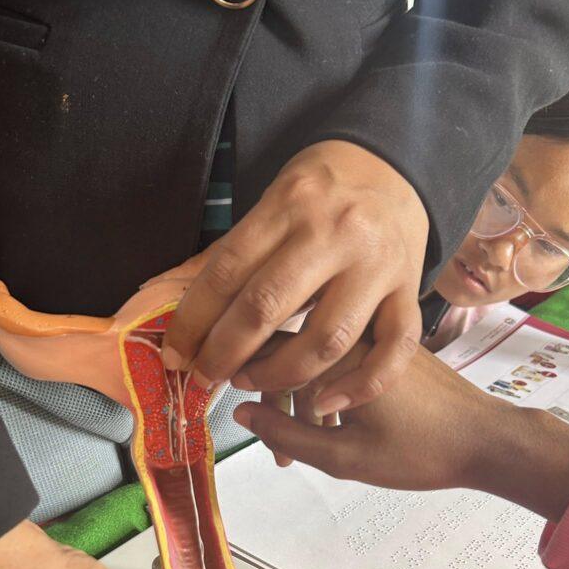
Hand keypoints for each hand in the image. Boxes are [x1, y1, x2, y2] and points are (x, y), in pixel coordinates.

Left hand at [161, 140, 428, 412]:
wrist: (394, 164)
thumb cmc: (320, 193)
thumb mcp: (270, 204)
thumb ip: (226, 255)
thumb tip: (158, 296)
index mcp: (290, 205)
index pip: (227, 272)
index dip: (193, 321)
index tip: (176, 354)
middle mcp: (336, 233)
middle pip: (268, 308)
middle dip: (225, 353)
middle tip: (205, 376)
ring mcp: (379, 265)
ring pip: (327, 339)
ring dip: (280, 375)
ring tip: (250, 380)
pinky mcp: (410, 291)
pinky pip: (394, 351)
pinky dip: (361, 386)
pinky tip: (325, 403)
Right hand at [233, 343, 568, 522]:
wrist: (487, 439)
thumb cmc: (418, 452)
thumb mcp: (344, 458)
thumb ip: (287, 436)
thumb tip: (243, 414)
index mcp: (338, 355)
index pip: (265, 346)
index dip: (234, 368)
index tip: (217, 394)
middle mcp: (351, 336)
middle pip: (286, 351)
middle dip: (266, 394)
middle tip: (264, 439)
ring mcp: (370, 341)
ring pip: (312, 359)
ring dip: (295, 401)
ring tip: (294, 451)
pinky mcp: (387, 350)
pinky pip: (338, 362)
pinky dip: (322, 392)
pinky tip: (327, 430)